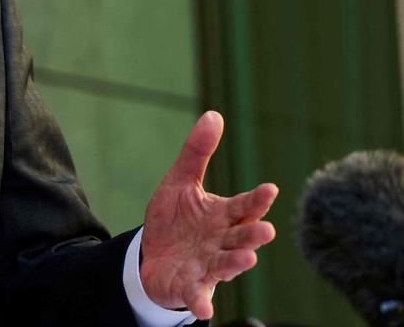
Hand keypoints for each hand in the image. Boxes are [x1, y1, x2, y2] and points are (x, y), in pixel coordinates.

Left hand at [139, 111, 277, 320]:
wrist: (151, 255)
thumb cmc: (175, 219)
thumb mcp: (180, 182)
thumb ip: (197, 152)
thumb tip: (214, 114)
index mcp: (223, 215)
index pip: (244, 206)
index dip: (257, 200)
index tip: (270, 189)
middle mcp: (222, 241)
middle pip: (241, 237)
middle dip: (253, 234)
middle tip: (265, 230)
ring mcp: (208, 265)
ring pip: (226, 265)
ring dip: (236, 263)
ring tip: (247, 259)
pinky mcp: (190, 286)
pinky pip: (197, 295)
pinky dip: (200, 302)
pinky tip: (204, 310)